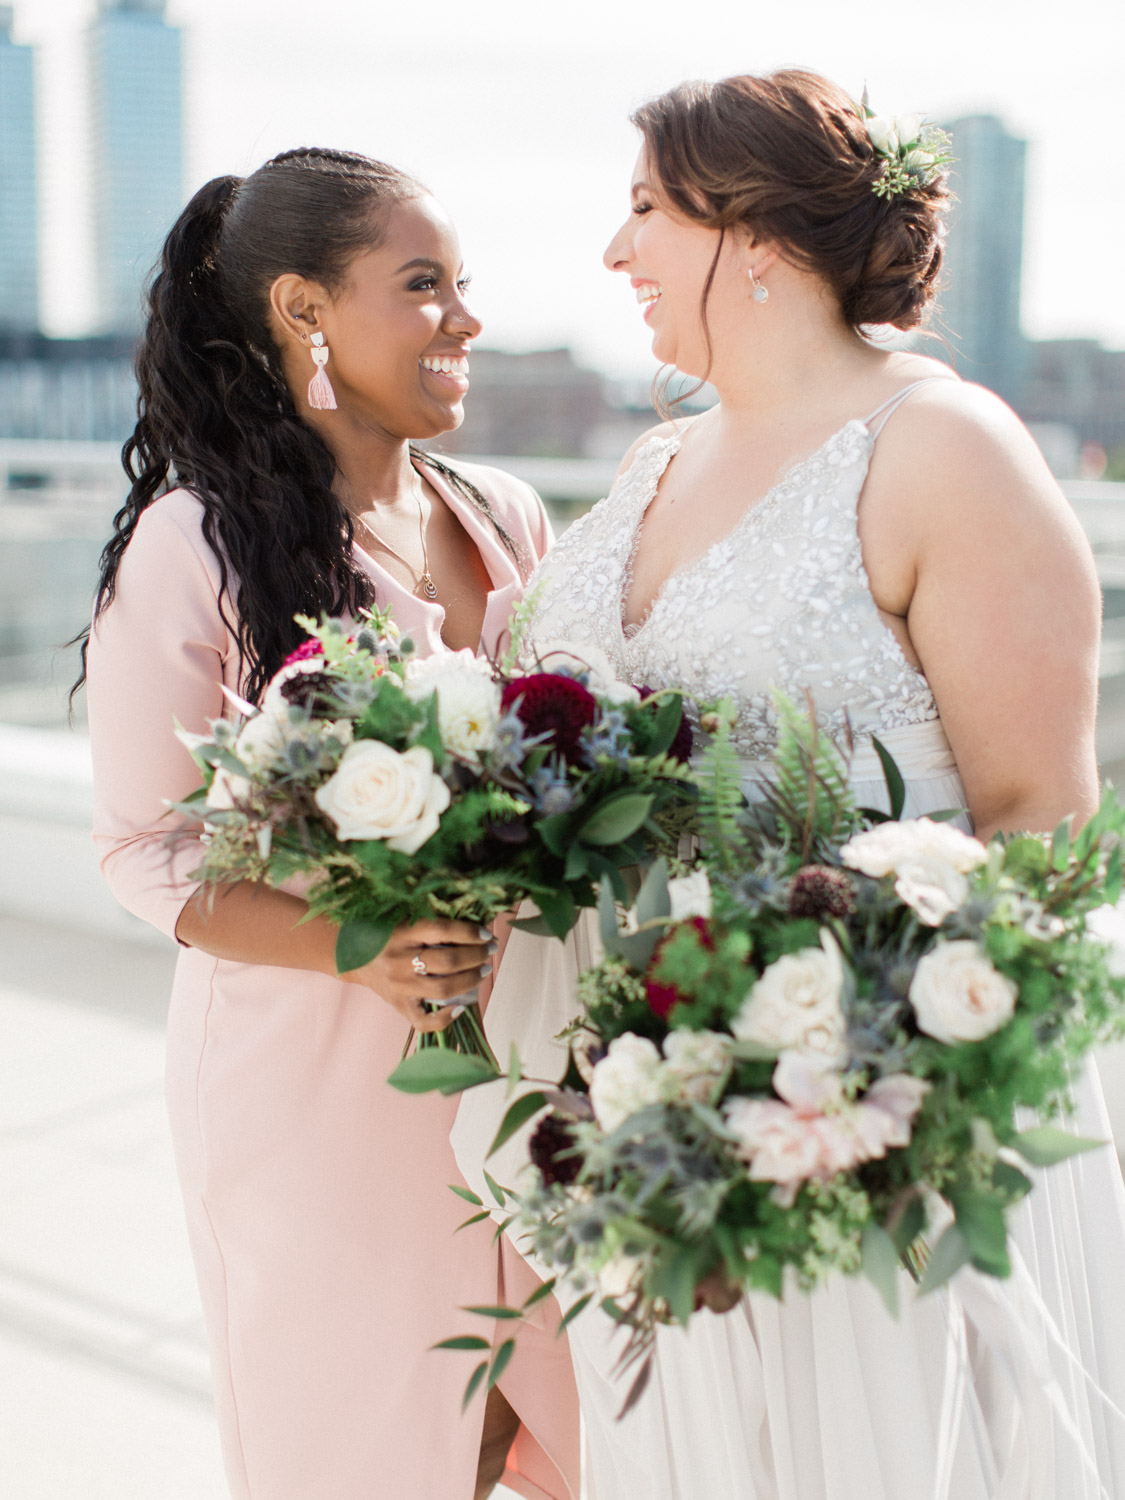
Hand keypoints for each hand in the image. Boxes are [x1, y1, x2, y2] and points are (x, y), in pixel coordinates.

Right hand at [340, 919, 495, 1032]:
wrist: (353, 957)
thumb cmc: (387, 934)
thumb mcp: (404, 919)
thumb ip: (432, 920)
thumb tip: (475, 919)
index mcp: (401, 933)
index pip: (441, 930)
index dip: (468, 932)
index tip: (485, 933)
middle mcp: (399, 960)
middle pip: (447, 961)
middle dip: (476, 955)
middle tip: (490, 949)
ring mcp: (399, 986)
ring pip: (442, 988)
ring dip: (470, 979)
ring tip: (483, 970)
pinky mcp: (398, 1006)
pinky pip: (424, 1021)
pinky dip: (445, 1018)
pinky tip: (462, 1007)